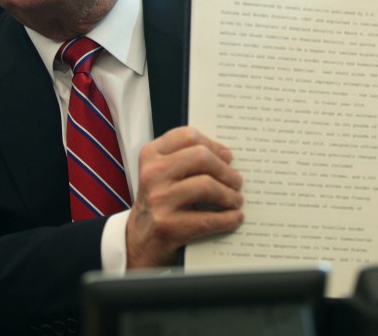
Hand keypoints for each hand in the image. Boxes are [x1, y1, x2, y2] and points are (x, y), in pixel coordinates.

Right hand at [126, 126, 244, 268]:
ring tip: (236, 200)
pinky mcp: (167, 226)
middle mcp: (153, 174)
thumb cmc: (159, 203)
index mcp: (151, 155)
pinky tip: (235, 218)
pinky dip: (227, 219)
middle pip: (201, 157)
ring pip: (206, 186)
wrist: (140, 241)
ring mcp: (159, 200)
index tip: (227, 156)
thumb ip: (186, 159)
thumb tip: (227, 157)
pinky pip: (207, 219)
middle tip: (237, 181)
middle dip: (226, 170)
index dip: (214, 145)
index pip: (189, 136)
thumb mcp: (163, 174)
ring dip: (229, 195)